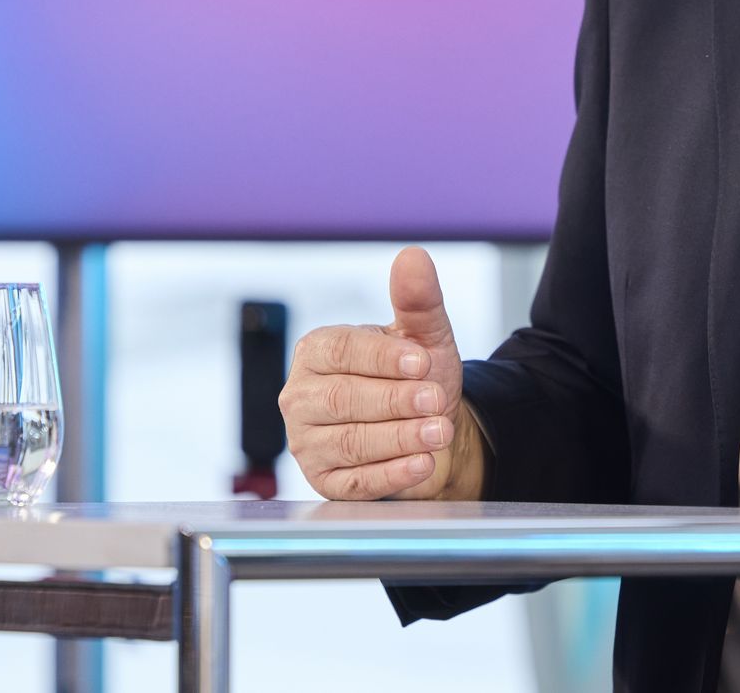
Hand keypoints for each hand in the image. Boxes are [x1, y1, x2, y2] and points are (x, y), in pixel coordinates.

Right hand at [280, 246, 483, 500]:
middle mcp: (301, 396)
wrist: (428, 429)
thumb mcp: (423, 337)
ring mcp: (307, 442)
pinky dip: (393, 474)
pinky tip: (423, 464)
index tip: (420, 360)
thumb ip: (417, 300)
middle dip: (394, 401)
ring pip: (350, 442)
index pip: (339, 350)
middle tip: (435, 400)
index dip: (381, 357)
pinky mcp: (326, 482)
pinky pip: (356, 482)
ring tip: (438, 431)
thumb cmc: (417, 377)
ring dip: (400, 438)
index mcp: (317, 351)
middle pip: (343, 399)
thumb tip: (413, 257)